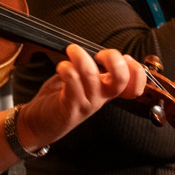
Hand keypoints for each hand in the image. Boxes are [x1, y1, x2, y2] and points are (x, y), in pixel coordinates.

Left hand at [17, 45, 147, 148]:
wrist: (38, 123)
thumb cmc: (59, 98)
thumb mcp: (82, 81)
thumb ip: (94, 67)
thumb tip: (101, 50)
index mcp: (107, 89)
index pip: (135, 83)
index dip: (136, 69)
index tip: (123, 58)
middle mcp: (100, 97)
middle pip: (121, 80)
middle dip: (114, 59)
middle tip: (99, 55)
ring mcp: (86, 103)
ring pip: (92, 76)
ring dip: (81, 57)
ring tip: (72, 51)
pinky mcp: (70, 107)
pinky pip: (72, 84)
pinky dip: (67, 69)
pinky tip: (62, 67)